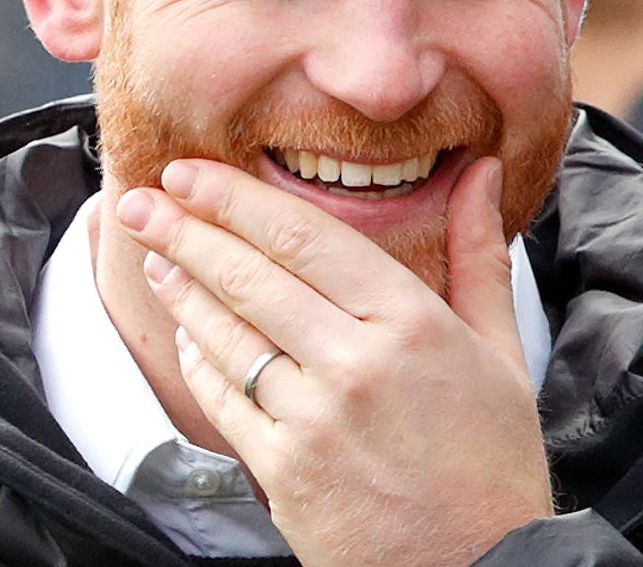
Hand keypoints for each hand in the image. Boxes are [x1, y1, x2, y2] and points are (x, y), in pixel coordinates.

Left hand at [115, 156, 552, 566]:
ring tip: (153, 253)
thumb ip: (478, 254)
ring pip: (226, 334)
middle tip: (143, 198)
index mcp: (411, 324)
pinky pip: (223, 398)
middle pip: (250, 277)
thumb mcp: (500, 351)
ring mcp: (312, 421)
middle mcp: (356, 365)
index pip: (304, 238)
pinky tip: (187, 331)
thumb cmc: (492, 461)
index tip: (193, 172)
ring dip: (180, 287)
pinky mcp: (282, 471)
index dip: (237, 199)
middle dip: (184, 229)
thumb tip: (481, 172)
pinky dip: (198, 358)